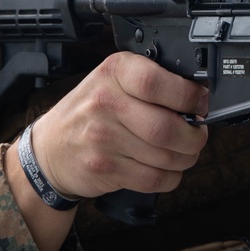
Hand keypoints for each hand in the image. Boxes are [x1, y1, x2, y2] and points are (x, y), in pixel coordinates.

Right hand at [30, 52, 209, 198]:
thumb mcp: (113, 80)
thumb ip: (151, 81)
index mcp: (114, 72)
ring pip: (166, 156)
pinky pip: (154, 179)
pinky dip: (170, 177)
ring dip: (185, 158)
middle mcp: (105, 102)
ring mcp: (102, 138)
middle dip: (195, 136)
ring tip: (183, 151)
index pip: (156, 82)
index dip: (188, 96)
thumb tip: (199, 97)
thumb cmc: (90, 111)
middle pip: (167, 126)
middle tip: (198, 134)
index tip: (199, 104)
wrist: (50, 149)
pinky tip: (166, 168)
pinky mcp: (105, 169)